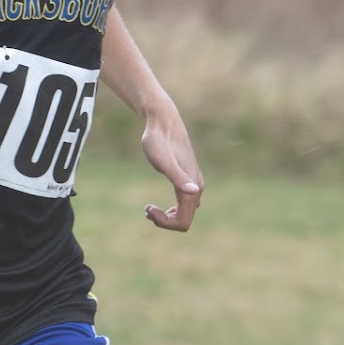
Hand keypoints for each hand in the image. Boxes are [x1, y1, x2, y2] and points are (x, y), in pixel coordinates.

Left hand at [141, 106, 203, 232]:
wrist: (163, 121)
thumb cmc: (159, 140)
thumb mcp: (163, 161)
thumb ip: (178, 177)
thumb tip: (194, 192)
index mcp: (192, 188)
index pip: (183, 222)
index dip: (164, 222)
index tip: (147, 208)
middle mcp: (197, 188)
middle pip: (185, 220)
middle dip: (165, 221)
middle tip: (146, 209)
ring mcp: (193, 184)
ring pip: (185, 213)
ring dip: (166, 217)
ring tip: (148, 208)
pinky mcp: (187, 179)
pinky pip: (183, 204)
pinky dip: (169, 210)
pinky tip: (154, 204)